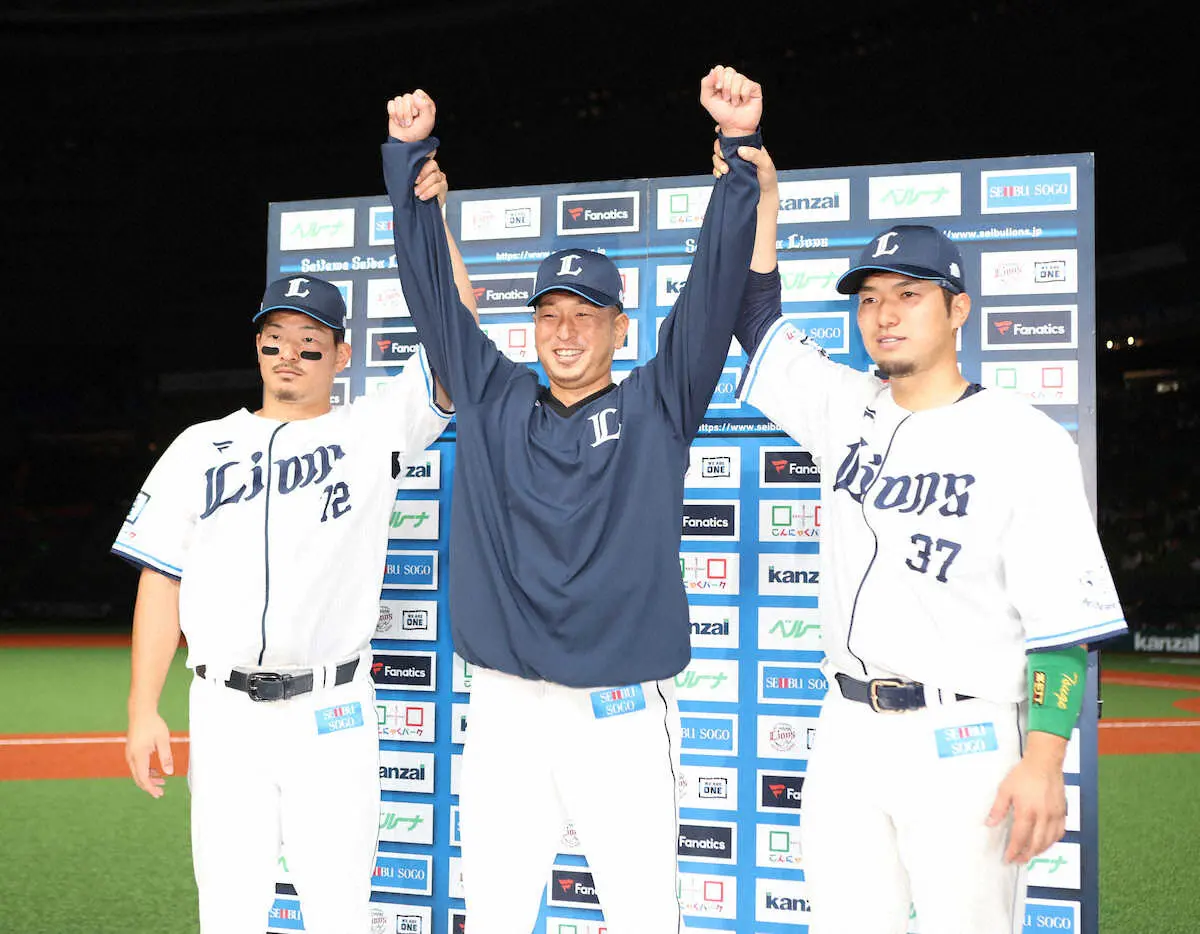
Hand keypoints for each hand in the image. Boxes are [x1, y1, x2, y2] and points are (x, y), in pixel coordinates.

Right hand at [126, 709, 173, 798]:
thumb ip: (166, 757)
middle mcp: (131, 756)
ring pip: (137, 772)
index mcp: (138, 755)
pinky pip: (137, 766)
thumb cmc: (153, 724)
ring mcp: (130, 754)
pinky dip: (145, 771)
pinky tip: (155, 772)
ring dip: (148, 778)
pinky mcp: (131, 751)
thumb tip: (169, 773)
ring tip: (161, 782)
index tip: (159, 793)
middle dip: (149, 786)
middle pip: (138, 777)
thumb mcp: (163, 740)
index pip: (143, 777)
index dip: (150, 788)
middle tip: (161, 792)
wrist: (141, 712)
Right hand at [387, 88, 435, 142]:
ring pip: (398, 100)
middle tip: (411, 122)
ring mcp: (403, 104)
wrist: (406, 142)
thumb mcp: (427, 120)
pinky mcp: (394, 107)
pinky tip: (398, 121)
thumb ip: (425, 106)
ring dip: (401, 115)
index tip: (419, 115)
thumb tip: (415, 96)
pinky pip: (391, 104)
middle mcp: (414, 101)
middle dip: (408, 112)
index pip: (418, 93)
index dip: (418, 104)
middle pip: (407, 97)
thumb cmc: (419, 131)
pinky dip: (394, 115)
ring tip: (405, 123)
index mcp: (425, 102)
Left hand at [414, 150, 447, 204]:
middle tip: (415, 182)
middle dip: (423, 173)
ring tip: (417, 192)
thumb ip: (409, 176)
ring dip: (424, 185)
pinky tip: (423, 196)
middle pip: (432, 165)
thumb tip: (400, 172)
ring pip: (434, 176)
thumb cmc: (414, 194)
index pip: (425, 158)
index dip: (420, 164)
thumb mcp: (409, 183)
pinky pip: (438, 187)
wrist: (422, 209)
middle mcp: (434, 170)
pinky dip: (429, 192)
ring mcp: (440, 178)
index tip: (413, 174)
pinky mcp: (443, 188)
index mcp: (425, 166)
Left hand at [699, 65, 761, 136]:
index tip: (718, 88)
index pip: (720, 69)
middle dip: (726, 86)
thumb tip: (712, 70)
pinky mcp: (754, 88)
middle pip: (729, 71)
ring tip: (735, 103)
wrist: (735, 127)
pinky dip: (743, 95)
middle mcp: (733, 81)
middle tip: (726, 99)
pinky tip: (743, 101)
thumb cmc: (722, 114)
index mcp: (722, 81)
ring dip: (734, 93)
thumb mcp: (707, 100)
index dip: (718, 77)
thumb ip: (706, 84)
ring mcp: (745, 83)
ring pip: (738, 77)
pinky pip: (748, 84)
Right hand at [712, 135, 777, 196]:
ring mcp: (733, 164)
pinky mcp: (728, 174)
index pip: (736, 135)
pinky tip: (719, 175)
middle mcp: (739, 153)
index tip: (719, 131)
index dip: (726, 132)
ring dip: (717, 162)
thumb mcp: (766, 164)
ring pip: (718, 157)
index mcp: (749, 146)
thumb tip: (740, 149)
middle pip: (723, 145)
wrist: (764, 197)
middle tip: (723, 156)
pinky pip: (717, 169)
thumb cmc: (768, 179)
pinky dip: (715, 171)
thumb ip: (755, 155)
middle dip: (719, 149)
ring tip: (724, 170)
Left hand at [986, 740, 1067, 862]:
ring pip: (1049, 841)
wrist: (1045, 762)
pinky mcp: (1063, 812)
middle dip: (1026, 855)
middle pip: (1036, 844)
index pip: (1020, 838)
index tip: (1008, 858)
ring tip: (1029, 854)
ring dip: (1039, 851)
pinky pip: (1060, 833)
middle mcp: (1043, 816)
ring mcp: (1055, 815)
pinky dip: (1052, 841)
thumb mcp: (1005, 789)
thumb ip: (998, 809)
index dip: (1013, 851)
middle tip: (1018, 860)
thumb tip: (989, 823)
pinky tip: (1045, 843)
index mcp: (1027, 811)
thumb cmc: (1024, 773)